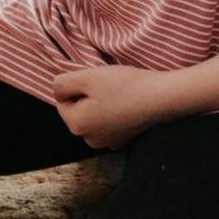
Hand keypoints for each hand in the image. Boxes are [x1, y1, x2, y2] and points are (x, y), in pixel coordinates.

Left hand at [51, 65, 176, 149]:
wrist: (162, 97)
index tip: (95, 80)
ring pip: (94, 115)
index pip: (61, 101)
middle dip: (87, 96)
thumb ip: (62, 83)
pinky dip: (114, 110)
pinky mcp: (124, 139)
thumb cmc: (123, 85)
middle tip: (106, 85)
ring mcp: (108, 142)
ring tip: (118, 92)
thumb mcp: (87, 77)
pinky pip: (109, 121)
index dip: (76, 85)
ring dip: (101, 103)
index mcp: (77, 125)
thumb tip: (56, 89)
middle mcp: (90, 139)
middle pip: (78, 110)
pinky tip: (126, 102)